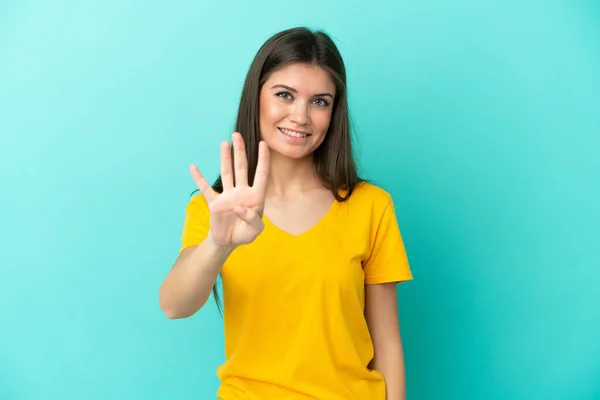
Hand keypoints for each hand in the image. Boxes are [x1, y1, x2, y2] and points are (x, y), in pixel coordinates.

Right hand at [190, 132, 269, 248]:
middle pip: (242, 168)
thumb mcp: (255, 230)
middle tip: (237, 135)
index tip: (264, 144)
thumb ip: (251, 219)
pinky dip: (199, 178)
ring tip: (224, 143)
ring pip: (227, 173)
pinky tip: (193, 167)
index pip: (261, 175)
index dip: (263, 160)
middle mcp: (242, 192)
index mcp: (255, 197)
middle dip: (240, 152)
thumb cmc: (245, 233)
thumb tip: (238, 207)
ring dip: (225, 158)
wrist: (229, 242)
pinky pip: (206, 189)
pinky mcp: (215, 203)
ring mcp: (227, 196)